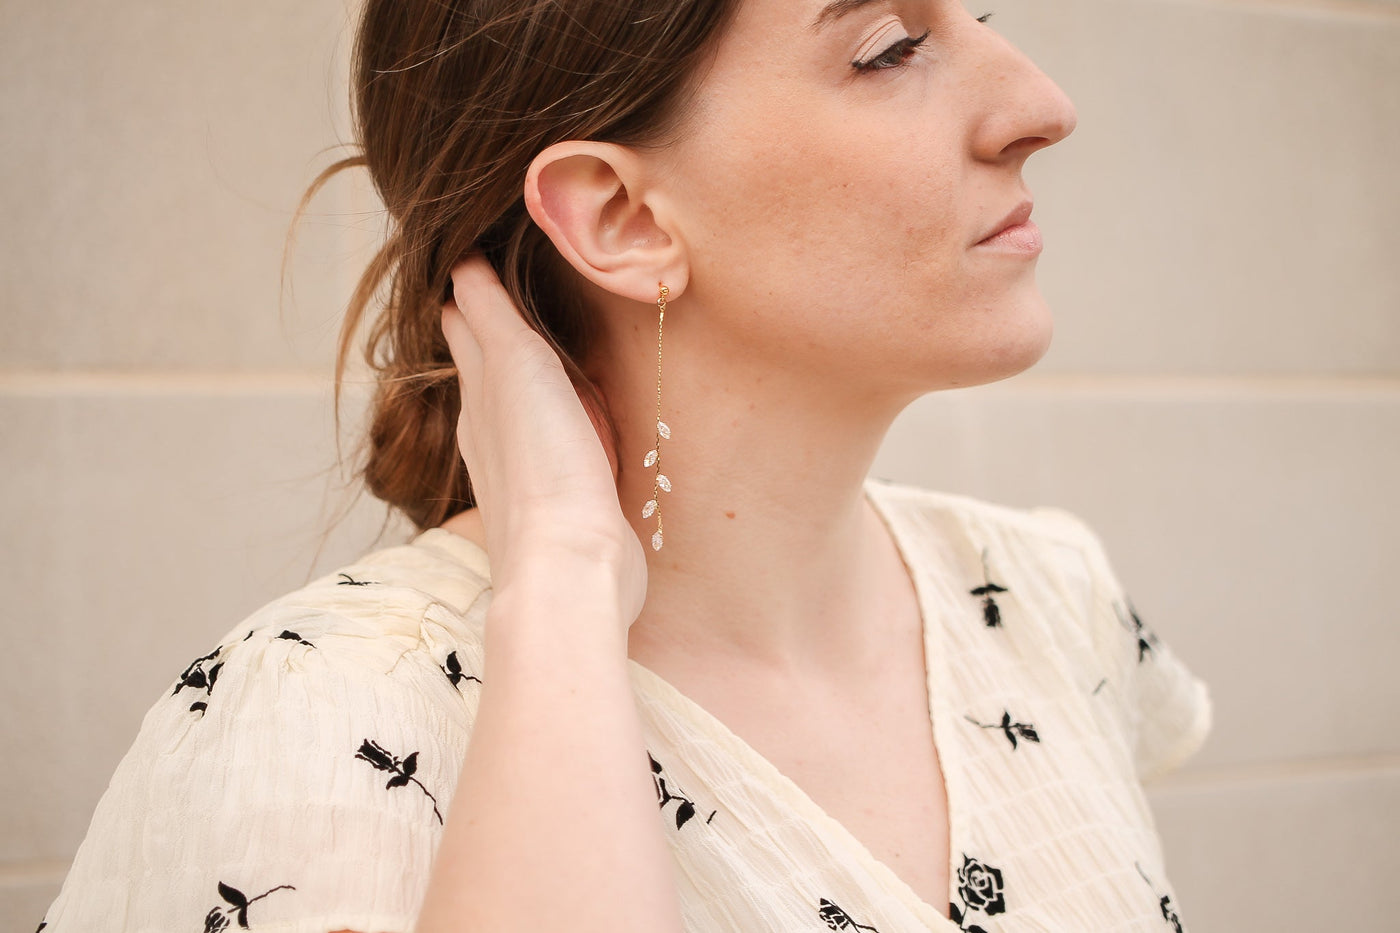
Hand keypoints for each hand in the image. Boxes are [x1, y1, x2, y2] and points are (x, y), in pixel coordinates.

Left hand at [440, 255, 647, 623]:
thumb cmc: (544, 466)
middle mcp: (490, 429)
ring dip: (517, 374)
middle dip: (483, 324)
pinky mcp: (563, 500)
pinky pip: (553, 441)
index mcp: (479, 391)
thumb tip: (461, 265)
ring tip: (531, 344)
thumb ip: (491, 315)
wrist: (567, 567)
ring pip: (512, 405)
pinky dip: (555, 416)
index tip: (472, 255)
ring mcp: (524, 469)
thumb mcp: (517, 368)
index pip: (463, 325)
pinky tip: (571, 422)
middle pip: (481, 364)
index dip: (467, 290)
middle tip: (494, 284)